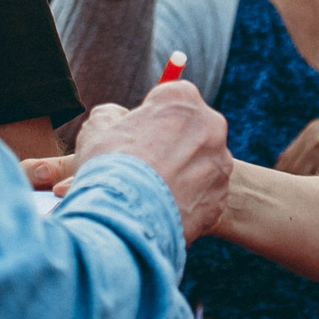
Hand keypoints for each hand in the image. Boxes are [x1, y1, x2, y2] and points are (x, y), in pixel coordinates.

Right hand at [43, 80, 230, 241]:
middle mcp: (211, 127)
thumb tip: (117, 117)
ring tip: (151, 192)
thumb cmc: (108, 167)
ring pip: (200, 164)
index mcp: (182, 100)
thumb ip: (112, 116)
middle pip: (192, 130)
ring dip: (181, 174)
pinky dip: (187, 202)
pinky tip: (162, 210)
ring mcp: (220, 165)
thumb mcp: (97, 129)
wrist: (124, 219)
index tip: (139, 134)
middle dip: (172, 144)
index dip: (152, 117)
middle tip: (146, 164)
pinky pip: (204, 196)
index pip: (171, 98)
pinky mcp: (221, 199)